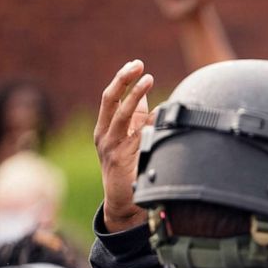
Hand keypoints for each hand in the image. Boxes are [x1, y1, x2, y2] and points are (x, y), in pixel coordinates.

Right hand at [94, 60, 154, 232]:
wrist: (123, 203)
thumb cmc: (128, 170)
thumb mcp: (128, 141)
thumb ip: (135, 120)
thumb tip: (143, 95)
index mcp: (104, 128)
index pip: (110, 97)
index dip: (122, 79)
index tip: (136, 64)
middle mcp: (104, 135)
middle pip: (110, 100)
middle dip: (123, 80)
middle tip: (138, 65)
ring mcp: (111, 147)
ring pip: (122, 114)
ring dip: (135, 94)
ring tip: (148, 80)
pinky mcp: (121, 159)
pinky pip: (138, 136)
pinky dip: (150, 123)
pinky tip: (162, 113)